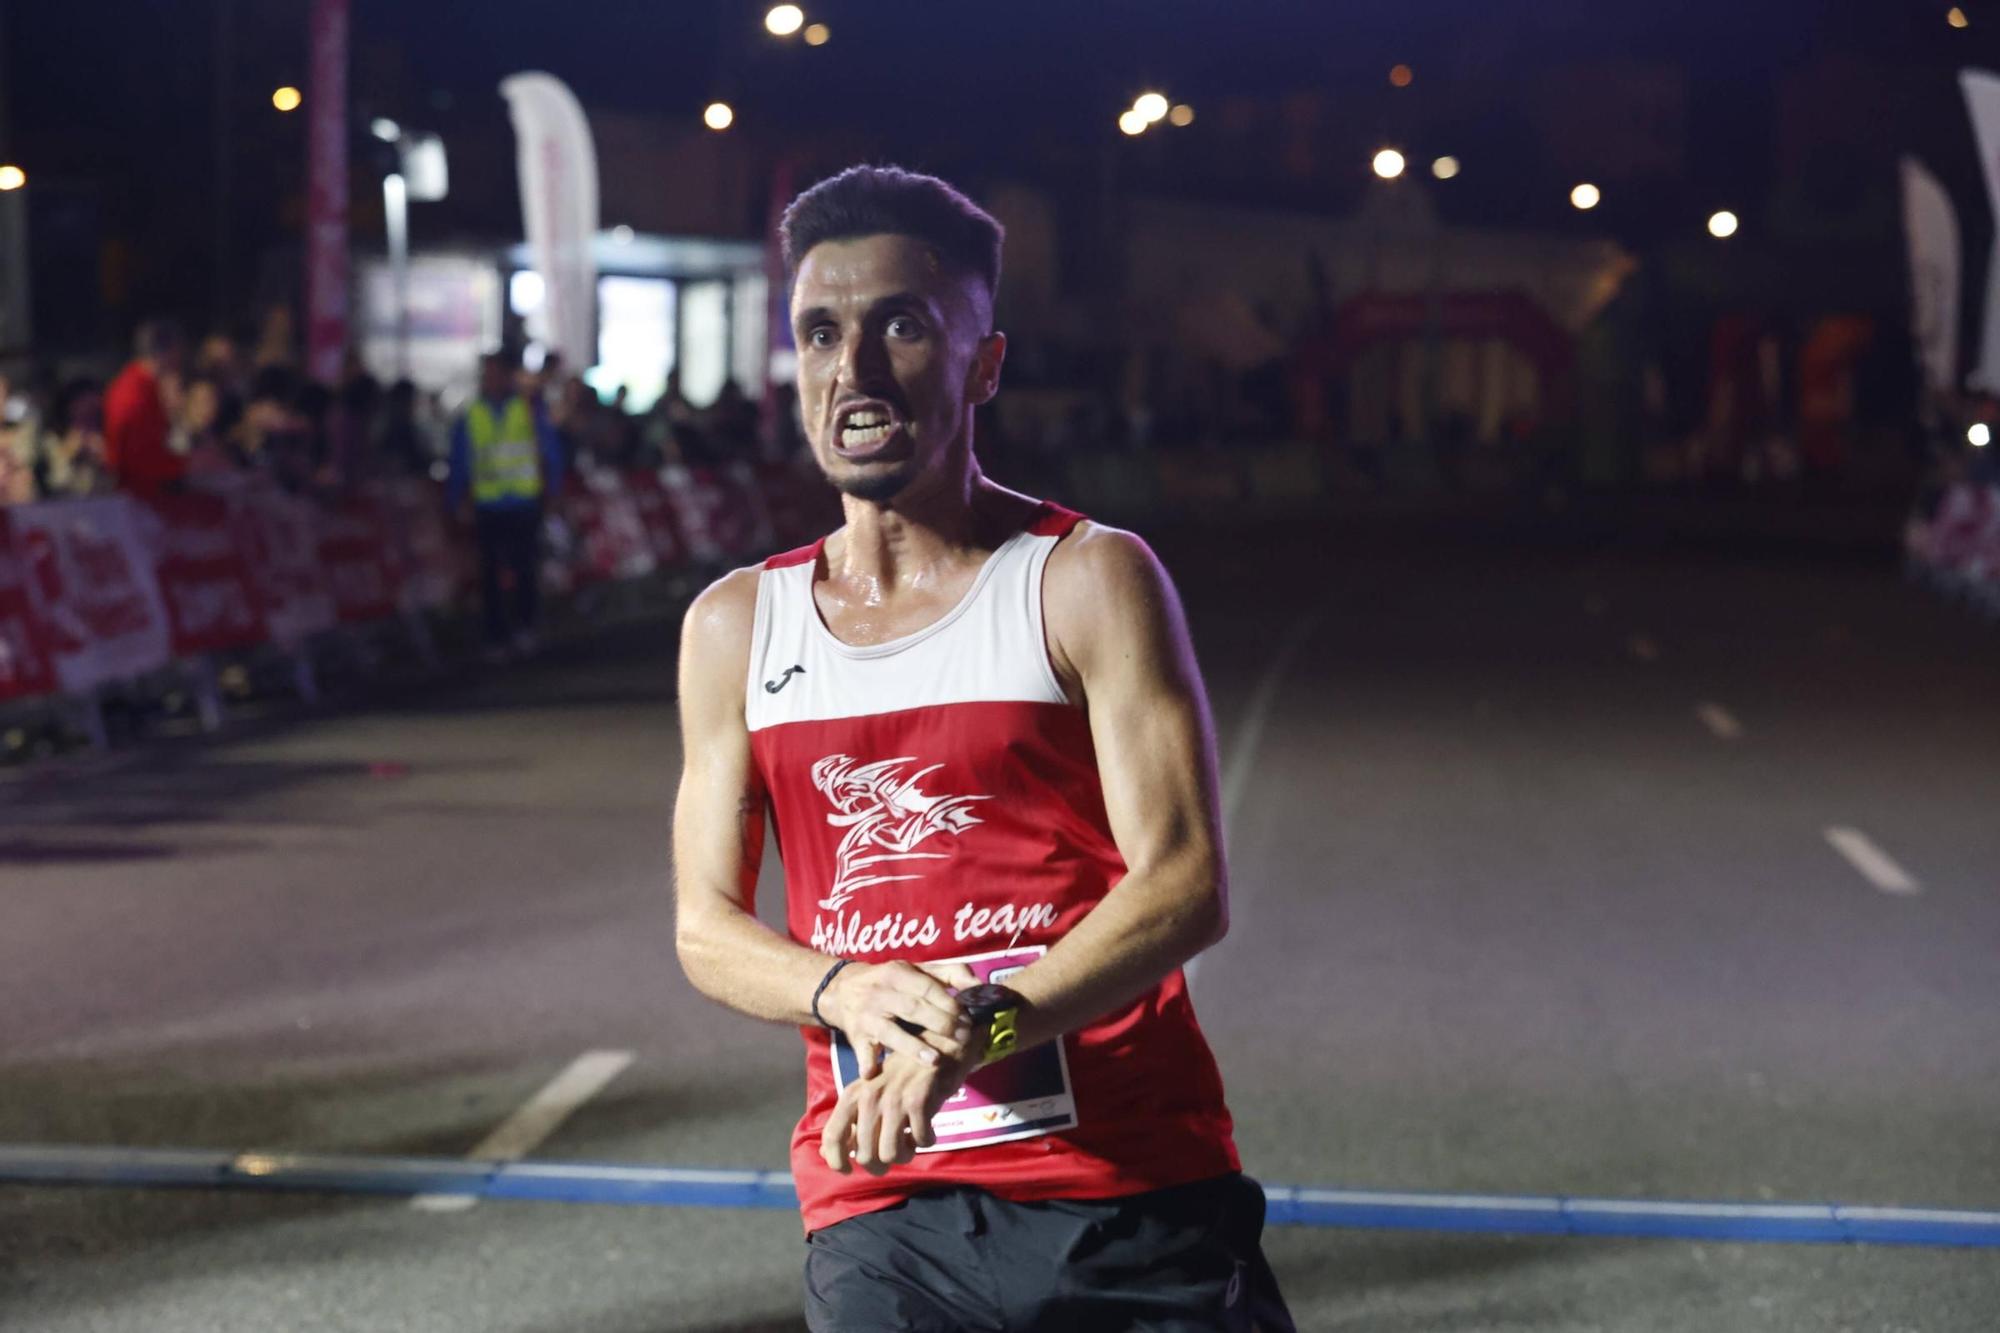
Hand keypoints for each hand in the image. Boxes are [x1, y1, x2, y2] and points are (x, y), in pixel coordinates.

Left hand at [820, 1045, 978, 1175]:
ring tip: (911, 1143)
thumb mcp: (869, 1094)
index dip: (836, 1161)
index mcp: (852, 1095)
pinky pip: (920, 1141)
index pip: (832, 1136)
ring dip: (904, 1155)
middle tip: (894, 1155)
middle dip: (880, 1165)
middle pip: (865, 1155)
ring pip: (891, 1154)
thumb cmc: (901, 1076)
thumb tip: (824, 1154)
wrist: (936, 1048)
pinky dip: (926, 1141)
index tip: (849, 1171)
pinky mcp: (918, 1101)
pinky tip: (928, 1130)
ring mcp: (894, 1099)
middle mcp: (869, 1097)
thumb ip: (849, 1123)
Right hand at [821, 959, 978, 1072]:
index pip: (926, 987)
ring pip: (890, 1032)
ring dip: (911, 1047)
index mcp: (897, 973)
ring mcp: (867, 1016)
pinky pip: (862, 1051)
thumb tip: (980, 985)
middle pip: (912, 1009)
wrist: (843, 989)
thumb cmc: (892, 982)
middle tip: (962, 1038)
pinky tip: (874, 1074)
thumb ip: (951, 974)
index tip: (967, 1018)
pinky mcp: (856, 1037)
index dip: (948, 1003)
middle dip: (939, 1024)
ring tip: (934, 1060)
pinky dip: (867, 1063)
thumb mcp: (917, 970)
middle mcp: (880, 993)